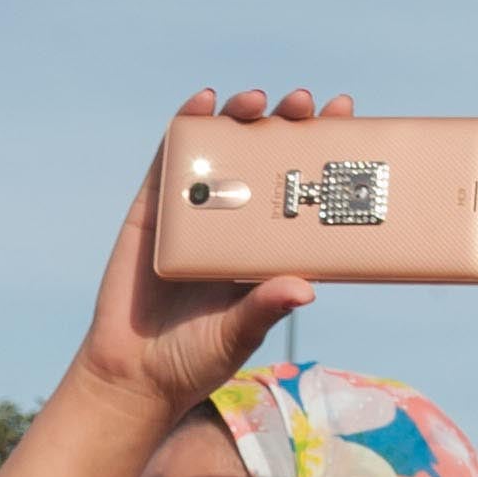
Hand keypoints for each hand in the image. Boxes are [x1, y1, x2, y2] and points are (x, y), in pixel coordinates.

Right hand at [68, 85, 325, 420]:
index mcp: (266, 247)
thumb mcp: (238, 334)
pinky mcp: (153, 213)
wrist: (133, 376)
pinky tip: (202, 102)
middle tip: (304, 104)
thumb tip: (305, 290)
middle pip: (266, 159)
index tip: (344, 117)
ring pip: (221, 151)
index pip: (303, 189)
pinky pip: (169, 163)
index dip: (322, 151)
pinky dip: (185, 127)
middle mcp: (235, 223)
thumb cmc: (195, 359)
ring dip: (239, 117)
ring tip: (256, 100)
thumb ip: (265, 309)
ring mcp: (193, 213)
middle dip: (286, 124)